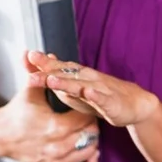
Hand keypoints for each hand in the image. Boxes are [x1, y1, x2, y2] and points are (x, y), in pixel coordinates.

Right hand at [0, 62, 100, 161]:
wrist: (0, 136)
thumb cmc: (17, 110)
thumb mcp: (29, 92)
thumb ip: (37, 74)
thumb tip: (34, 52)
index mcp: (55, 127)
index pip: (86, 118)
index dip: (89, 110)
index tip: (87, 105)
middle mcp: (57, 148)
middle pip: (90, 136)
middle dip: (92, 125)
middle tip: (90, 118)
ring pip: (87, 153)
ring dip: (93, 142)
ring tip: (90, 133)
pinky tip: (92, 154)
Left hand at [26, 50, 158, 127]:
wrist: (134, 104)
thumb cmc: (100, 97)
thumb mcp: (75, 90)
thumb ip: (58, 79)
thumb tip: (40, 67)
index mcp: (78, 76)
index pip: (58, 67)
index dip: (43, 63)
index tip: (27, 56)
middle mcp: (88, 79)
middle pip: (65, 74)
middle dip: (48, 72)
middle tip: (31, 70)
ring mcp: (99, 90)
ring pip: (80, 85)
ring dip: (66, 83)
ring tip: (51, 80)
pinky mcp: (111, 103)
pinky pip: (102, 99)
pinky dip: (95, 96)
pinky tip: (88, 93)